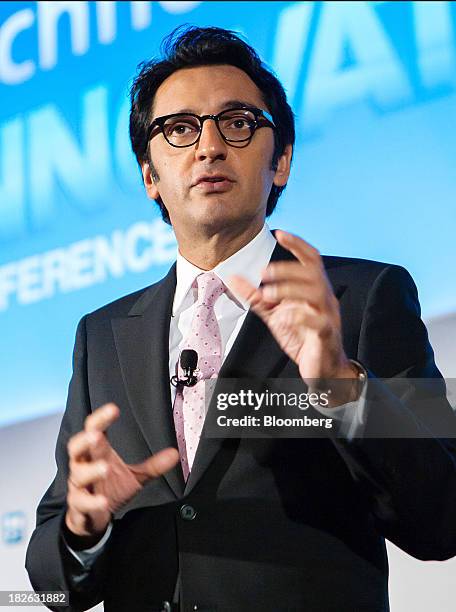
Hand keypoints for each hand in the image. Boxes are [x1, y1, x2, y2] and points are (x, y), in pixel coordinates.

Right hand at [65, 403, 178, 543]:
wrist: (93, 517)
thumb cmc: (110, 488)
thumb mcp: (135, 476)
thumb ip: (153, 465)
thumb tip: (175, 453)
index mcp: (97, 452)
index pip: (94, 429)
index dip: (101, 418)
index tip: (113, 409)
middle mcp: (84, 465)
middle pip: (76, 447)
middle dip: (84, 440)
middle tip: (96, 435)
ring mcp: (79, 485)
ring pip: (78, 475)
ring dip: (91, 471)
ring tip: (105, 468)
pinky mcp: (79, 506)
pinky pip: (82, 502)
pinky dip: (92, 502)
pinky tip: (103, 501)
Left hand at [230, 230, 357, 402]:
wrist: (322, 369)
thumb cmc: (302, 337)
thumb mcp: (274, 314)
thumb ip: (256, 296)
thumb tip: (233, 278)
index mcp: (314, 289)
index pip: (311, 259)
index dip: (297, 244)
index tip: (279, 233)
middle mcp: (324, 298)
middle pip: (313, 271)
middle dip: (288, 268)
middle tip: (264, 273)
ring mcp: (328, 316)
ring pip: (317, 292)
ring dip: (290, 288)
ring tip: (268, 294)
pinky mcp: (326, 335)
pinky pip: (318, 321)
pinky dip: (300, 315)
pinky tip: (283, 317)